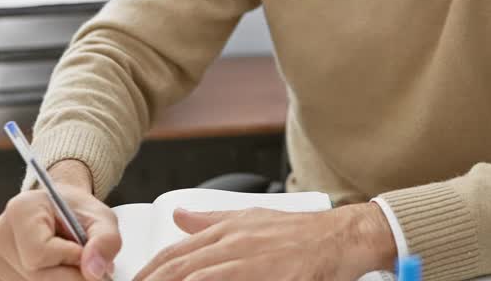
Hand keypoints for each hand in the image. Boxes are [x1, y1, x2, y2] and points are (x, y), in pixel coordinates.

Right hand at [0, 159, 121, 280]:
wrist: (61, 213)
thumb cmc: (76, 213)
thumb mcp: (102, 218)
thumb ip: (106, 240)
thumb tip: (94, 269)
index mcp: (21, 209)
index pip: (39, 254)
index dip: (70, 260)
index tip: (84, 254)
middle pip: (35, 276)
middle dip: (69, 276)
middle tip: (86, 267)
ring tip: (68, 264)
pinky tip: (53, 271)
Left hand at [133, 202, 397, 280]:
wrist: (341, 237)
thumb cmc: (301, 232)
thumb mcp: (251, 218)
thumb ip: (212, 220)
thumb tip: (180, 216)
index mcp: (226, 230)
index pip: (174, 254)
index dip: (149, 272)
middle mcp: (232, 244)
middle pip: (177, 269)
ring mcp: (247, 263)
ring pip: (196, 278)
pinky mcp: (265, 278)